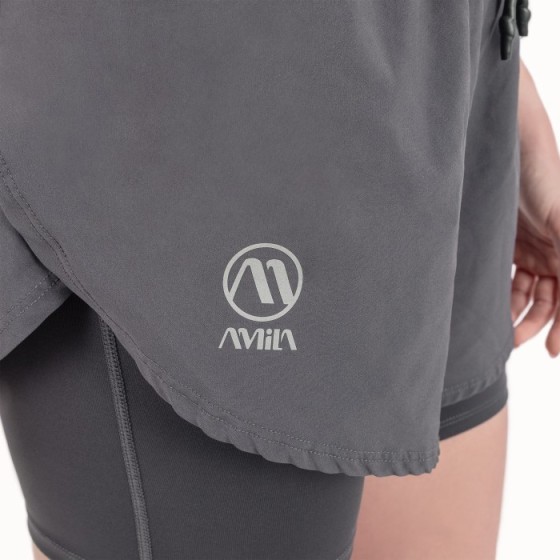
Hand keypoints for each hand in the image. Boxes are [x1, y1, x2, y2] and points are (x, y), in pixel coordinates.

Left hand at [511, 61, 559, 356]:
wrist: (506, 144)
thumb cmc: (541, 173)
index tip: (553, 352)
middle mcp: (555, 251)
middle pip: (550, 299)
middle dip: (535, 323)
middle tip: (512, 343)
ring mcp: (532, 247)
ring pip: (527, 291)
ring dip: (516, 312)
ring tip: (499, 333)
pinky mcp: (508, 242)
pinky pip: (508, 275)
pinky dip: (501, 293)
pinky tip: (489, 307)